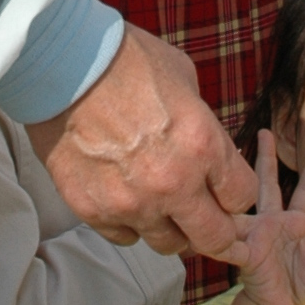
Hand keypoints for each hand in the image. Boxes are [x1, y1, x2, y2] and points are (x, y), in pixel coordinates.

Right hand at [28, 28, 255, 261]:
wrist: (63, 64)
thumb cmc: (126, 60)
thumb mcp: (184, 79)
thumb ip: (202, 124)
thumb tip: (207, 148)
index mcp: (203, 145)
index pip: (242, 197)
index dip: (236, 194)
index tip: (225, 189)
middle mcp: (172, 183)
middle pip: (215, 238)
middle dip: (218, 231)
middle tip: (210, 221)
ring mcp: (131, 202)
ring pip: (169, 244)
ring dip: (171, 227)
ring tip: (162, 206)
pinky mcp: (93, 210)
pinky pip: (125, 236)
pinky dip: (130, 223)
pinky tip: (127, 199)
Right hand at [218, 133, 304, 304]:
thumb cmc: (302, 287)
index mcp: (299, 223)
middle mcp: (276, 222)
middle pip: (270, 184)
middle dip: (268, 157)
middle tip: (266, 131)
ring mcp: (256, 233)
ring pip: (245, 201)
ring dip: (238, 179)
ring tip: (228, 155)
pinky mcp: (243, 251)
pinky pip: (231, 236)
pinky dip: (224, 225)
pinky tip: (213, 206)